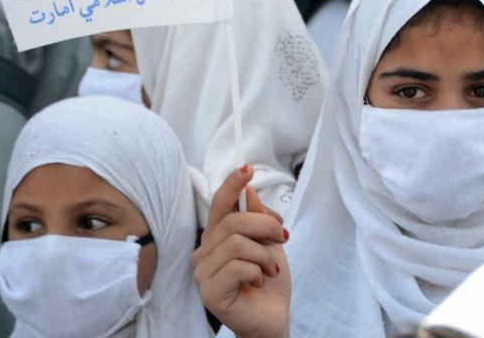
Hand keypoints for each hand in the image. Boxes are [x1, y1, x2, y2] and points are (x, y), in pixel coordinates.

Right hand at [192, 166, 290, 337]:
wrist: (274, 316)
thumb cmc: (269, 279)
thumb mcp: (269, 241)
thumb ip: (257, 217)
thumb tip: (247, 191)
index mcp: (217, 237)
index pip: (219, 204)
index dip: (232, 184)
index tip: (247, 168)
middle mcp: (204, 253)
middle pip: (233, 222)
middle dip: (264, 227)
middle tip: (280, 240)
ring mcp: (203, 274)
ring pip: (236, 243)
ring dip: (263, 254)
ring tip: (269, 269)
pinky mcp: (209, 293)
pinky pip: (238, 267)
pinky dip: (257, 272)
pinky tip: (258, 282)